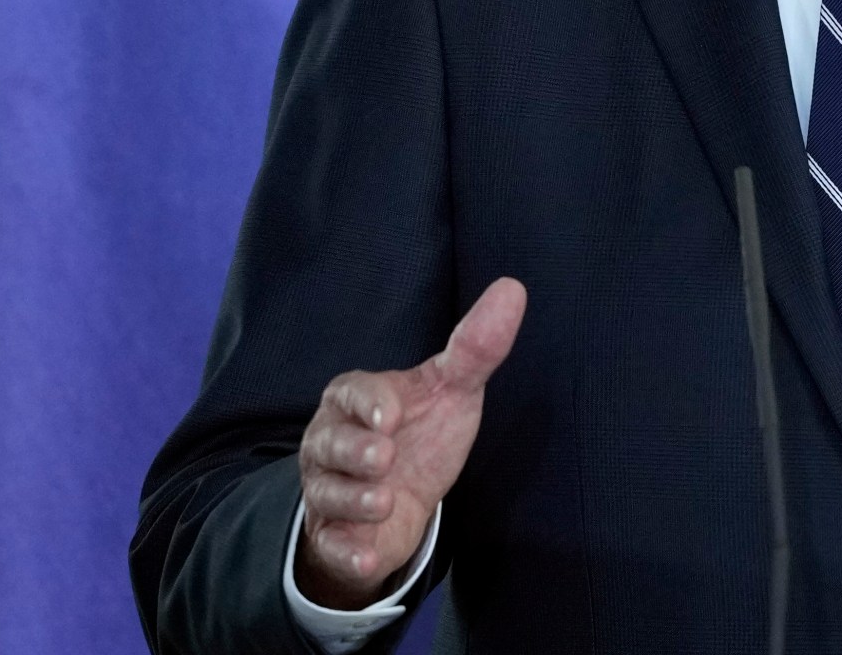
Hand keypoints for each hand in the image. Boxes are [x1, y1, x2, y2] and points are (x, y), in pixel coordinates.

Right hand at [294, 277, 527, 608]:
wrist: (399, 500)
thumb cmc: (421, 431)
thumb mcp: (451, 389)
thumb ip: (476, 346)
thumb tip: (513, 288)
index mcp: (355, 399)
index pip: (351, 392)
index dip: (369, 403)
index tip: (391, 415)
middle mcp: (332, 442)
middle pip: (330, 443)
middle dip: (353, 451)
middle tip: (382, 457)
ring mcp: (330, 490)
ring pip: (328, 494)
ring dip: (354, 500)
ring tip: (384, 501)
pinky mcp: (336, 536)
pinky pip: (333, 545)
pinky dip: (348, 551)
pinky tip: (367, 552)